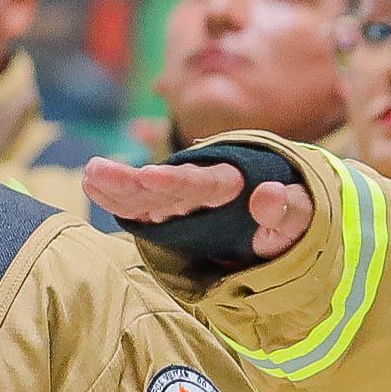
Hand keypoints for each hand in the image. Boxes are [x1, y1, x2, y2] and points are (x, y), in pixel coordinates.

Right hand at [84, 153, 311, 260]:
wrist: (282, 213)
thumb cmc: (293, 217)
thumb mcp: (302, 219)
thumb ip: (290, 210)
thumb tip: (265, 195)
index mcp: (232, 183)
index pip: (204, 183)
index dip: (178, 182)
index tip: (152, 179)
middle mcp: (201, 185)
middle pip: (165, 184)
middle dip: (132, 182)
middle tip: (97, 172)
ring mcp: (182, 199)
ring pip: (146, 193)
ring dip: (117, 186)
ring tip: (88, 174)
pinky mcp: (169, 213)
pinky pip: (140, 207)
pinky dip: (117, 198)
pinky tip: (91, 183)